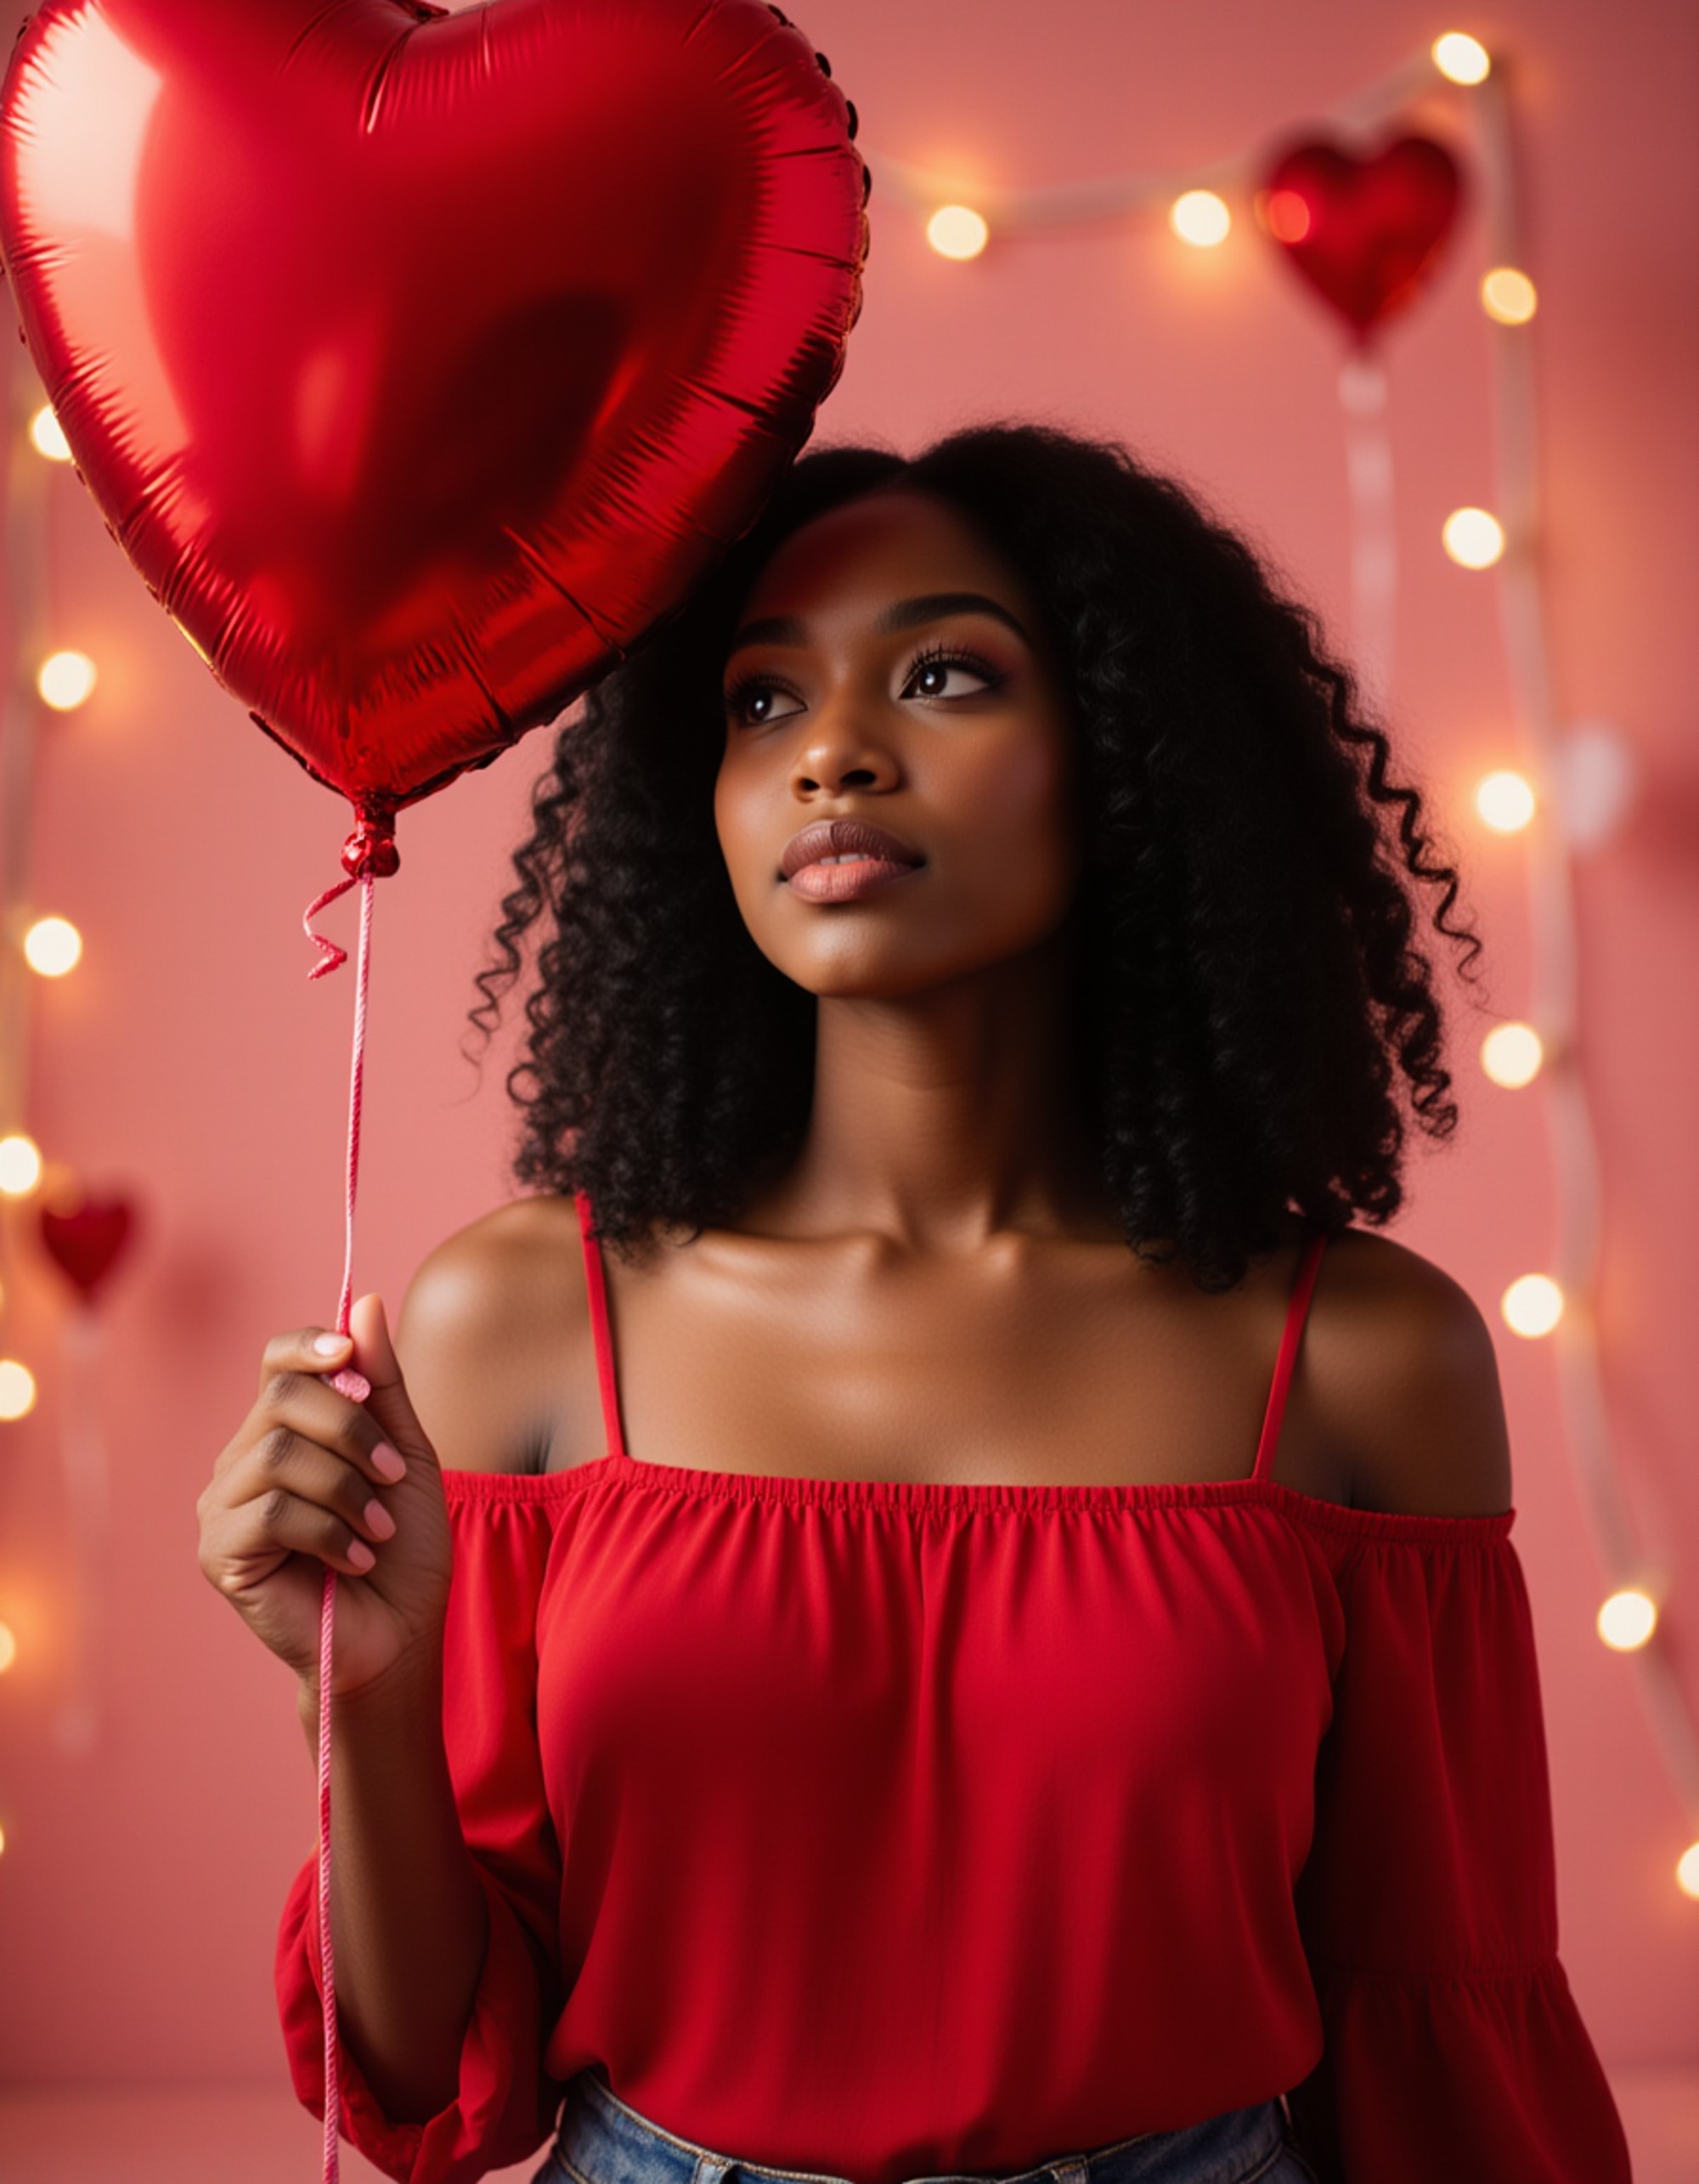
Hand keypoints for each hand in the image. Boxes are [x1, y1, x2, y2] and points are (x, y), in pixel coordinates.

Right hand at [196, 1294, 451, 1700]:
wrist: (398, 1639)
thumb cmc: (403, 1552)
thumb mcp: (407, 1456)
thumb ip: (383, 1386)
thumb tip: (363, 1301)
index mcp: (285, 1433)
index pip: (277, 1361)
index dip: (312, 1345)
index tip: (350, 1356)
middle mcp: (242, 1462)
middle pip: (282, 1399)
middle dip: (353, 1431)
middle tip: (395, 1476)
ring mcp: (222, 1508)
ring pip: (278, 1454)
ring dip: (348, 1490)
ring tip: (378, 1530)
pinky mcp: (220, 1554)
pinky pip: (269, 1512)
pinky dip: (330, 1532)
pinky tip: (355, 1559)